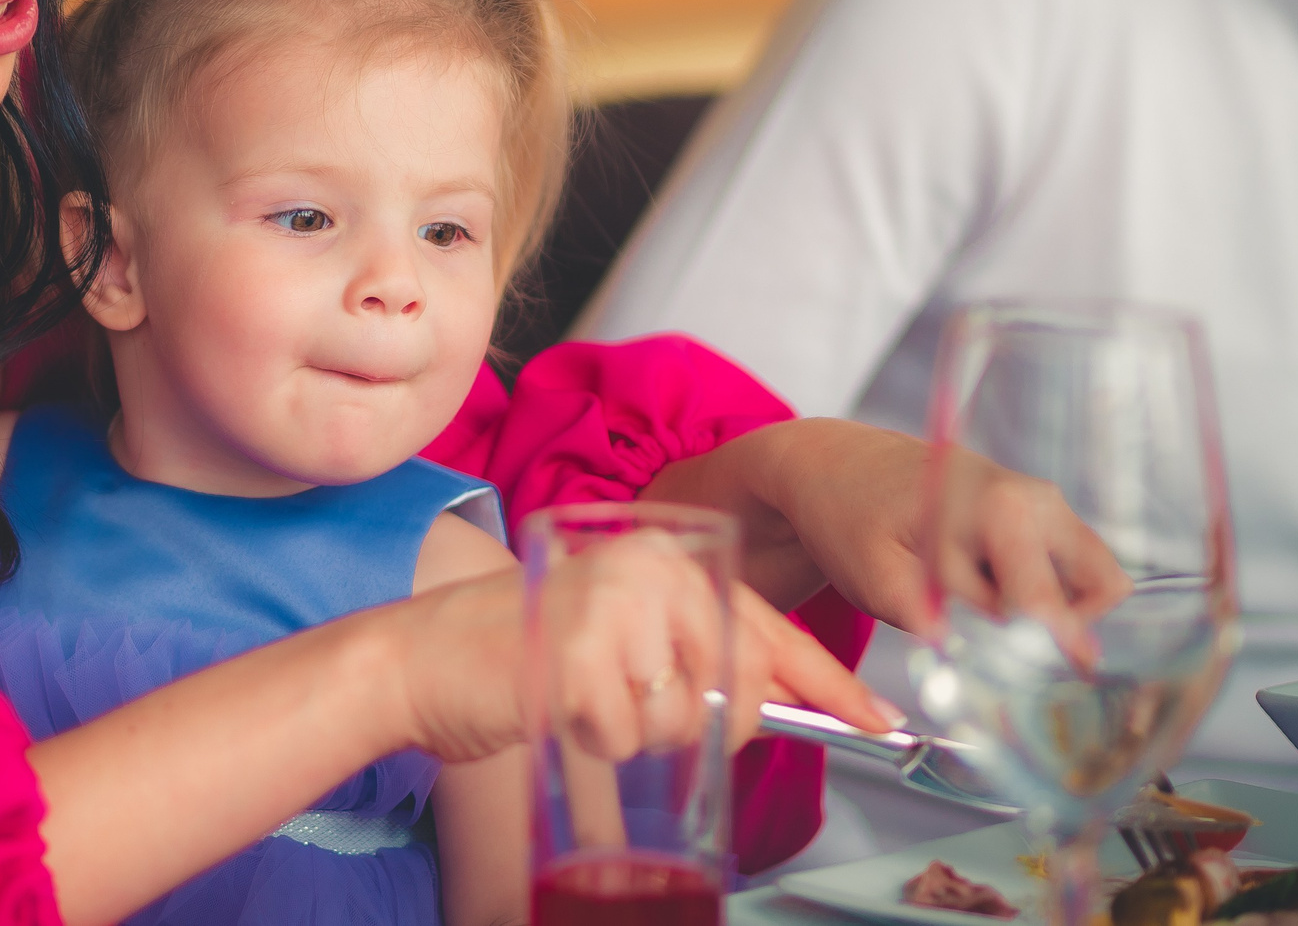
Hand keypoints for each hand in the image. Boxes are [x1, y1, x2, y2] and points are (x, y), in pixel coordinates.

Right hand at [380, 539, 900, 769]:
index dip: (829, 683)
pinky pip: (629, 742)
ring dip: (635, 733)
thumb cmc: (525, 649)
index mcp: (665, 554)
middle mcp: (648, 569)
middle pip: (738, 687)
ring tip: (582, 693)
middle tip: (638, 708)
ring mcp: (614, 611)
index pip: (769, 625)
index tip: (878, 720)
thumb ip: (699, 651)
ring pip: (683, 723)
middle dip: (708, 724)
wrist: (420, 657)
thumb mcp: (625, 629)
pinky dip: (595, 743)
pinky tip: (558, 705)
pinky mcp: (578, 659)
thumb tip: (782, 699)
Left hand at [645, 417, 1128, 663]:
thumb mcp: (882, 582)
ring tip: (989, 620)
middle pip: (1101, 588)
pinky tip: (988, 599)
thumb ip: (939, 623)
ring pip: (1089, 579)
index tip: (1050, 688)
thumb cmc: (850, 518)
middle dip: (1068, 631)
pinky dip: (1040, 595)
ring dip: (1054, 613)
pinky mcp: (1035, 515)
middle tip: (1013, 655)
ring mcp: (1040, 502)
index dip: (1051, 654)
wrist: (834, 467)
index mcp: (1000, 509)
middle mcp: (1035, 499)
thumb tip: (986, 667)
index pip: (1052, 602)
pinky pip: (1065, 568)